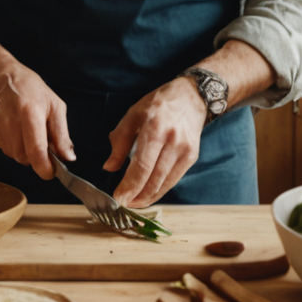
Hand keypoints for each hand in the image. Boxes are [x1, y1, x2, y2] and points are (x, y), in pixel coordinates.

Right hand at [0, 64, 73, 179]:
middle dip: (35, 157)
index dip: (44, 168)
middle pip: (24, 156)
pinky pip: (4, 148)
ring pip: (13, 155)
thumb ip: (61, 134)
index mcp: (29, 112)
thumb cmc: (29, 88)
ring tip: (27, 131)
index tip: (51, 172)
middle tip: (41, 140)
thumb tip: (68, 158)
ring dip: (24, 151)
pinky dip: (13, 144)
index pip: (36, 150)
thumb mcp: (54, 105)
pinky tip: (14, 128)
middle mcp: (10, 120)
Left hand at [105, 79, 206, 207]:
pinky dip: (160, 190)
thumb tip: (109, 167)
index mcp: (154, 128)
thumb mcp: (133, 114)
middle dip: (137, 196)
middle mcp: (172, 141)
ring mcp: (185, 151)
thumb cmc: (158, 103)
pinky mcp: (192, 157)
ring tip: (134, 203)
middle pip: (154, 178)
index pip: (142, 166)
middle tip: (123, 204)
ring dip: (148, 197)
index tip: (118, 197)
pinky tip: (148, 194)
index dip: (130, 185)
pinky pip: (173, 179)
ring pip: (164, 183)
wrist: (191, 96)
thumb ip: (120, 141)